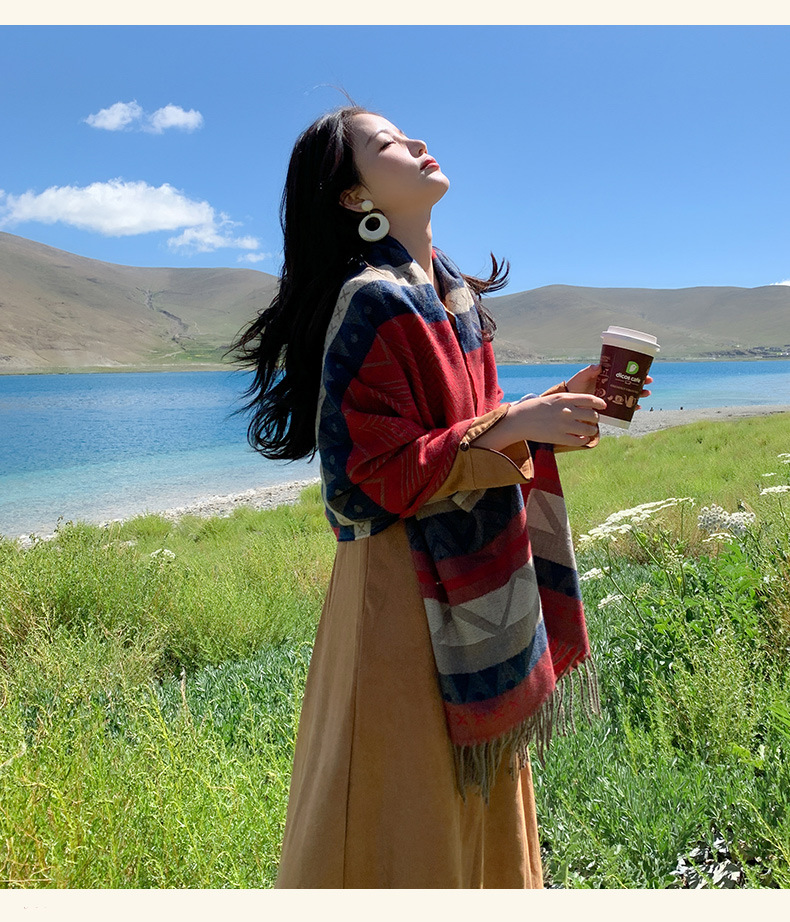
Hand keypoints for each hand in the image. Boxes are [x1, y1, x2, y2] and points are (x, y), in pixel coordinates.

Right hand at [475, 392, 605, 449]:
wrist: (520, 420)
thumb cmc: (537, 408)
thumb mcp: (554, 399)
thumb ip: (570, 400)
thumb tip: (587, 405)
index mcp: (565, 398)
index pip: (590, 400)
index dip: (600, 403)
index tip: (603, 406)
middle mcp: (567, 411)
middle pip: (593, 415)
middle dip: (595, 419)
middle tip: (593, 421)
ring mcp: (564, 425)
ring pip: (589, 429)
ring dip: (591, 430)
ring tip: (588, 431)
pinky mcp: (559, 437)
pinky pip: (579, 440)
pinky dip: (583, 440)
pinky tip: (581, 439)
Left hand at [565, 364, 652, 409]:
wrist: (568, 403)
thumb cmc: (575, 386)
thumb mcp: (581, 377)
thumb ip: (588, 371)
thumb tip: (598, 366)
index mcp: (607, 376)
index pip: (624, 372)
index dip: (635, 371)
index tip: (645, 371)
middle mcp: (611, 386)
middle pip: (630, 383)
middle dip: (641, 383)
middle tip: (648, 383)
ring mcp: (611, 396)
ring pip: (629, 395)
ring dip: (639, 394)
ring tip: (645, 394)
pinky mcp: (609, 408)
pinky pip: (623, 408)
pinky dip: (631, 408)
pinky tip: (637, 408)